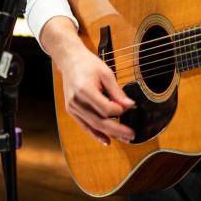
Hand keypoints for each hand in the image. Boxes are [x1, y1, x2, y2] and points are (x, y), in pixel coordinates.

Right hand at [41, 17, 134, 145]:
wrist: (69, 60)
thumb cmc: (88, 64)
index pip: (106, 108)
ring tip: (124, 139)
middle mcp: (76, 101)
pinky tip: (107, 140)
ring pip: (93, 125)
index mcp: (85, 90)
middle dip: (117, 130)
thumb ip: (117, 92)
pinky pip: (85, 126)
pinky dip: (96, 134)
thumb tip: (129, 106)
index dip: (119, 110)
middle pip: (99, 121)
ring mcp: (72, 108)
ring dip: (110, 134)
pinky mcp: (72, 111)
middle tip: (131, 135)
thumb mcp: (106, 74)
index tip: (128, 106)